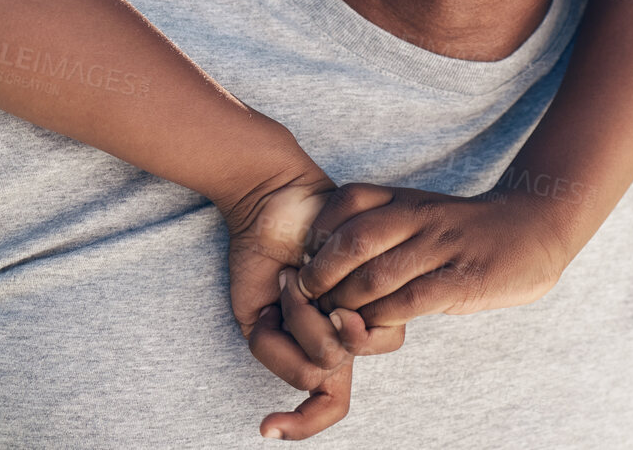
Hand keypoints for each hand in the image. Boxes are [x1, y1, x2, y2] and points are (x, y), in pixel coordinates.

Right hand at [216, 167, 404, 439]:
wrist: (269, 204)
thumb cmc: (263, 260)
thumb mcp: (256, 320)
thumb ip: (282, 356)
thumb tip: (319, 369)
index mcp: (324, 343)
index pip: (330, 401)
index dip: (303, 424)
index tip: (267, 428)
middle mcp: (349, 329)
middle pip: (329, 369)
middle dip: (295, 333)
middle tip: (284, 292)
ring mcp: (364, 303)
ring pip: (341, 346)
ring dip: (302, 312)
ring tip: (296, 276)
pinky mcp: (375, 276)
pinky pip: (351, 311)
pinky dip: (314, 294)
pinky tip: (308, 269)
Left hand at [296, 184, 574, 328]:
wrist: (532, 227)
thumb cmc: (464, 229)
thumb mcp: (420, 212)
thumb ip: (379, 228)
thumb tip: (325, 260)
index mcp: (404, 197)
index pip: (345, 203)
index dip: (317, 235)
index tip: (306, 260)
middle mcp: (419, 217)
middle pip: (351, 242)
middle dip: (319, 276)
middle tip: (306, 299)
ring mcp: (441, 247)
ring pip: (375, 277)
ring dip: (345, 305)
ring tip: (334, 319)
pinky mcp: (462, 279)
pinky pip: (409, 302)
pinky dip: (381, 319)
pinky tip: (373, 327)